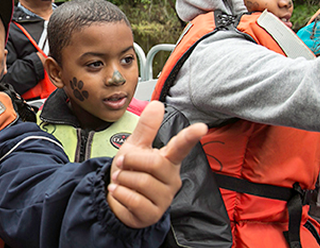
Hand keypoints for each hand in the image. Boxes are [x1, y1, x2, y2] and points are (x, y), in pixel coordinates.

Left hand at [106, 101, 207, 227]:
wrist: (118, 201)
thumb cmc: (130, 173)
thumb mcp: (135, 147)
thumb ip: (146, 128)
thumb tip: (157, 104)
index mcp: (169, 160)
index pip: (182, 146)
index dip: (191, 137)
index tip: (202, 127)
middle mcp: (171, 178)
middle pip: (154, 163)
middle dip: (131, 161)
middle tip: (121, 164)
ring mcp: (164, 198)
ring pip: (141, 181)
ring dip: (123, 178)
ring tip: (122, 180)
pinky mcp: (153, 213)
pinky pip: (134, 199)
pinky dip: (120, 193)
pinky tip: (119, 191)